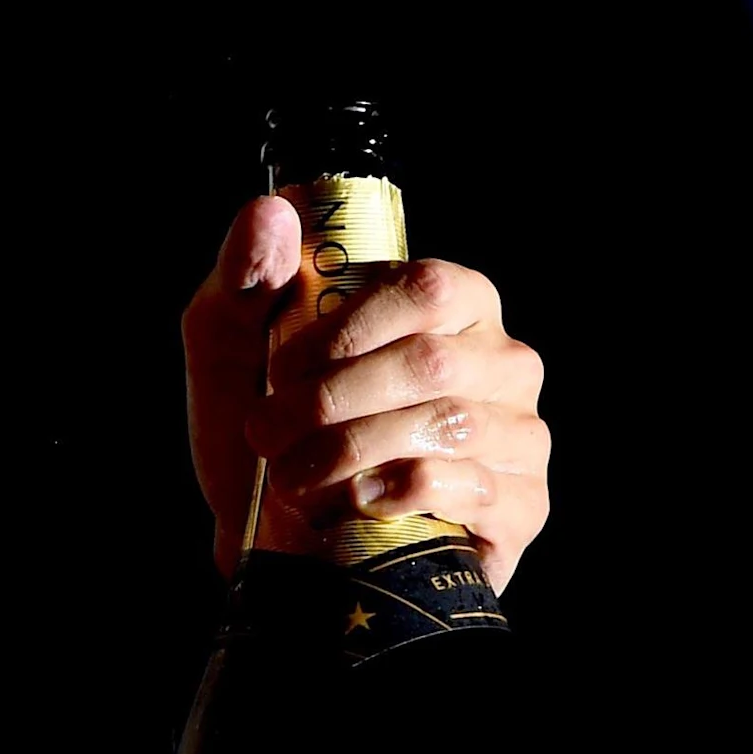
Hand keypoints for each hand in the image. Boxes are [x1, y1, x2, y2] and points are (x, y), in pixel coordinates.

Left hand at [182, 194, 552, 587]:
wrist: (269, 540)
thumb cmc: (265, 430)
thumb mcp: (231, 347)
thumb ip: (244, 275)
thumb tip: (270, 213)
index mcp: (453, 307)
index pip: (427, 288)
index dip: (346, 330)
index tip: (282, 370)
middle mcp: (503, 363)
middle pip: (429, 361)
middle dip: (329, 402)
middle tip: (268, 434)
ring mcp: (521, 435)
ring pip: (446, 424)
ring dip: (347, 452)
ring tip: (293, 476)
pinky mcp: (521, 506)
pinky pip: (467, 485)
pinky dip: (393, 492)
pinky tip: (354, 500)